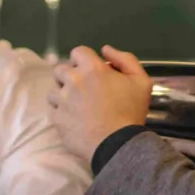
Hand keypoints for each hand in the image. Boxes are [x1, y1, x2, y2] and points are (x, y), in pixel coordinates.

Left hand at [47, 45, 151, 162]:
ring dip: (63, 95)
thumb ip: (125, 59)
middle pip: (61, 69)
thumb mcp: (141, 81)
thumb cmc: (131, 111)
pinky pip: (52, 110)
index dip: (84, 60)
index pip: (78, 52)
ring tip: (76, 106)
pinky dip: (60, 113)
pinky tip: (73, 119)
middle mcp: (72, 80)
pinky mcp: (56, 118)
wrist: (118, 144)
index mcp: (92, 68)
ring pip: (54, 90)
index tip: (91, 71)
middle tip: (83, 89)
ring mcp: (61, 100)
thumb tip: (106, 49)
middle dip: (70, 76)